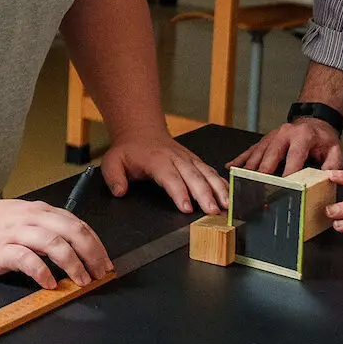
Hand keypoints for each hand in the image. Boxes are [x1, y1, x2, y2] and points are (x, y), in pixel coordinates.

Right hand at [0, 199, 113, 289]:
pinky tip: (50, 284)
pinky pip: (26, 260)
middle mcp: (30, 218)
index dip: (96, 244)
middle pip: (71, 231)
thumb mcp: (22, 217)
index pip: (77, 224)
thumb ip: (46, 226)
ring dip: (73, 264)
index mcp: (40, 211)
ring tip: (81, 281)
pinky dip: (42, 272)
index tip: (105, 262)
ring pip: (54, 244)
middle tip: (100, 274)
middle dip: (91, 254)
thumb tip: (76, 246)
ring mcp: (14, 233)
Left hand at [102, 134, 227, 214]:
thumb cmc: (129, 150)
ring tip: (227, 205)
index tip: (187, 208)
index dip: (179, 192)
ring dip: (218, 189)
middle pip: (194, 177)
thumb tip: (120, 191)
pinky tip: (230, 195)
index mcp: (157, 160)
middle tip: (213, 211)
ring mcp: (188, 159)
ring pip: (206, 173)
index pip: (170, 177)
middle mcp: (176, 158)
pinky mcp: (195, 161)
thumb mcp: (112, 161)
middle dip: (205, 194)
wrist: (141, 131)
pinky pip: (211, 171)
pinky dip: (222, 183)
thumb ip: (114, 178)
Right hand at [232, 118, 342, 176]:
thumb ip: (332, 165)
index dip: (288, 173)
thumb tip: (326, 178)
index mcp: (302, 136)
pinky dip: (240, 159)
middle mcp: (284, 134)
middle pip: (270, 155)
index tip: (283, 186)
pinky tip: (231, 167)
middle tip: (257, 188)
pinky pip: (251, 150)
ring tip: (242, 182)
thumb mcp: (335, 151)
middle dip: (263, 173)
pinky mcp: (265, 140)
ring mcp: (272, 136)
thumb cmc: (322, 139)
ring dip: (249, 169)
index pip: (294, 157)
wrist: (314, 122)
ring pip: (257, 153)